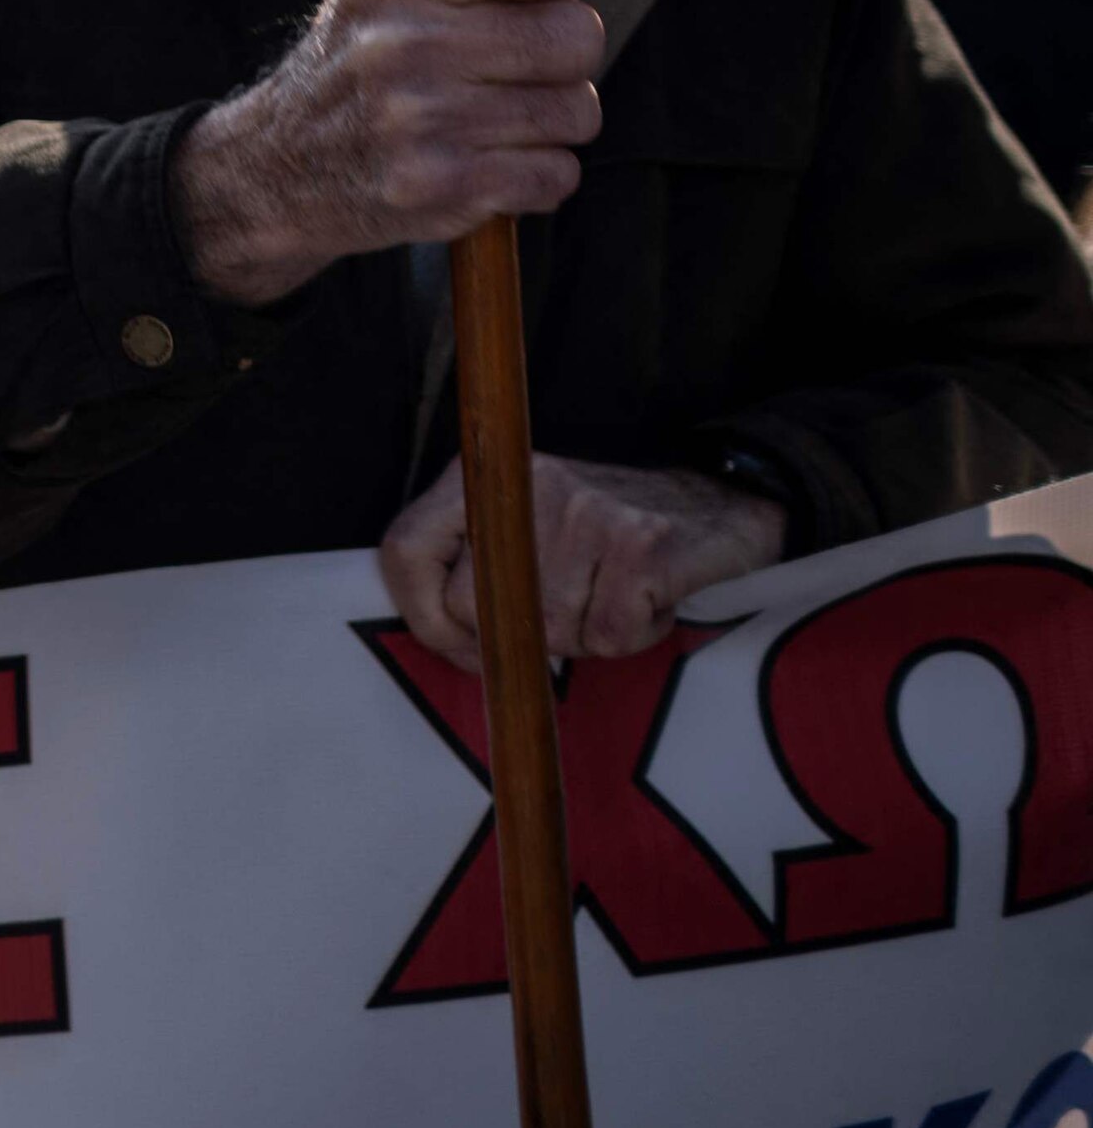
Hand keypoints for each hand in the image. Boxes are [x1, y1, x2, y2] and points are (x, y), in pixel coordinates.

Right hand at [175, 0, 621, 306]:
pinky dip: (537, 174)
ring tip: (496, 116)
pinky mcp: (440, 188)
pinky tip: (489, 162)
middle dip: (562, 54)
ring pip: (578, 110)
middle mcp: (399, 40)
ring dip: (553, 119)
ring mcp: (419, 119)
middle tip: (509, 65)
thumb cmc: (369, 52)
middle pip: (576, 35)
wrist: (279, 165)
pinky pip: (558, 174)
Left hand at [380, 451, 784, 666]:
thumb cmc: (607, 533)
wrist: (721, 500)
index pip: (406, 550)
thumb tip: (440, 639)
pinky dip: (634, 637)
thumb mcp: (527, 526)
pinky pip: (611, 636)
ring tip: (614, 596)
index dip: (423, 617)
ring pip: (549, 631)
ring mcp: (587, 513)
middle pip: (474, 606)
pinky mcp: (643, 546)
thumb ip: (475, 567)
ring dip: (586, 636)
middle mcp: (529, 486)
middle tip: (570, 613)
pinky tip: (649, 601)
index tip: (464, 648)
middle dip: (519, 637)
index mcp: (484, 479)